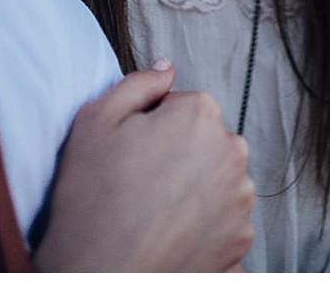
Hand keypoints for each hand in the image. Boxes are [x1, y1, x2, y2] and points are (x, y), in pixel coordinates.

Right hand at [33, 61, 254, 271]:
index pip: (185, 107)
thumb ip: (139, 83)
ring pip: (218, 186)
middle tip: (139, 187)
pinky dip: (203, 234)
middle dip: (181, 158)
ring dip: (195, 195)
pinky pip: (223, 229)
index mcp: (201, 115)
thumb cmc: (89, 199)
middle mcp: (232, 154)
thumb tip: (167, 68)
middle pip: (207, 144)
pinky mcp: (241, 248)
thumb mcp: (95, 120)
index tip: (132, 155)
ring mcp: (241, 206)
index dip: (154, 129)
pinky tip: (170, 242)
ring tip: (153, 218)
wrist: (93, 278)